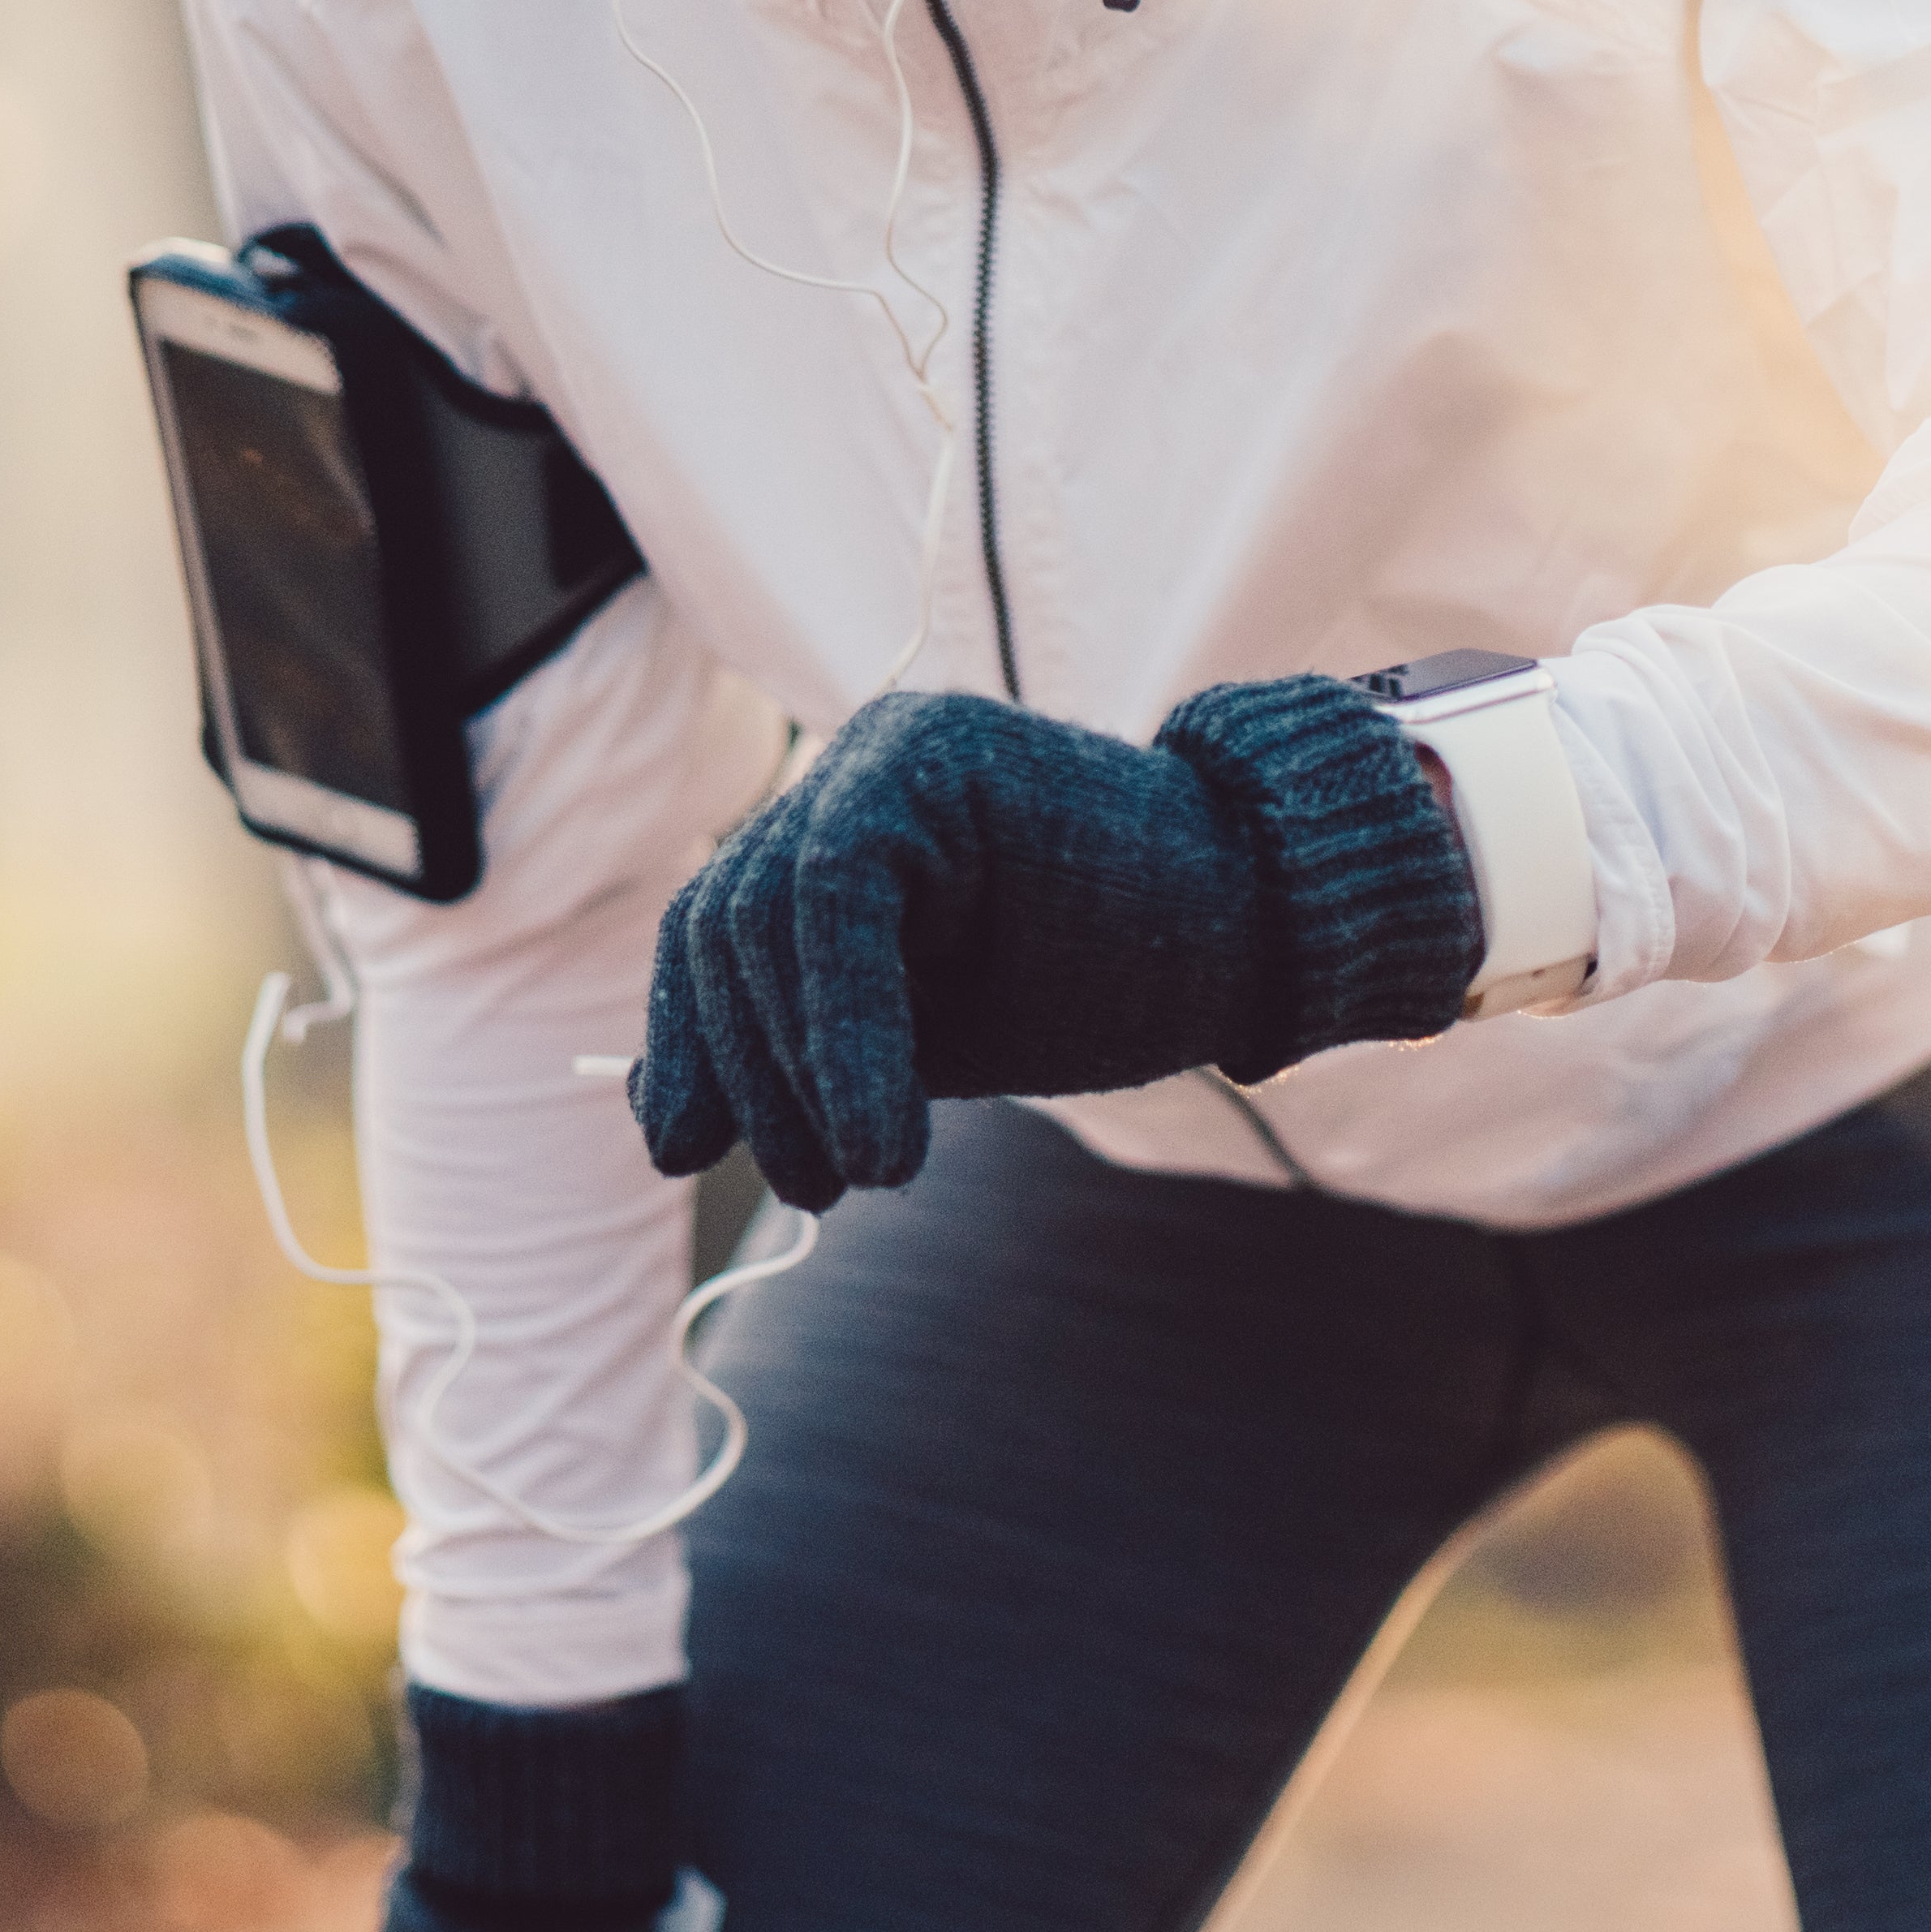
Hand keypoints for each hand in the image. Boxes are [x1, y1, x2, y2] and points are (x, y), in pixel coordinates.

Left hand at [628, 679, 1480, 1205]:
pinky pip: (837, 888)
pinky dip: (846, 1030)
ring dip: (796, 1067)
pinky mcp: (935, 751)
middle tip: (809, 1189)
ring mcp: (889, 742)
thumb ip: (809, 1043)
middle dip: (747, 1070)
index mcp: (840, 821)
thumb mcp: (930, 1028)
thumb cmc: (1106, 972)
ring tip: (860, 1175)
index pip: (715, 926)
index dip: (686, 1042)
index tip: (676, 1147)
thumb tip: (667, 1110)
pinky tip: (881, 1141)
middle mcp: (853, 763)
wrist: (1263, 917)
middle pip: (728, 919)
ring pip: (765, 910)